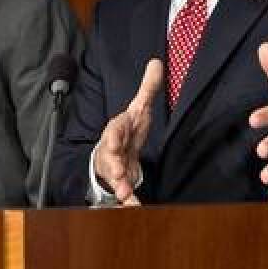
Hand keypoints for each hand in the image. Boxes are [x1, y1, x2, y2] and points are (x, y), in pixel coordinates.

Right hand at [92, 58, 162, 204]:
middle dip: (113, 164)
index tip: (116, 140)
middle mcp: (111, 150)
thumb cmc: (127, 130)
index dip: (115, 135)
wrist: (111, 154)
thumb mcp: (138, 108)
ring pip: (113, 177)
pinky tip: (135, 207)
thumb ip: (148, 88)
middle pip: (110, 156)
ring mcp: (113, 167)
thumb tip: (157, 61)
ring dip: (120, 185)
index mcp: (117, 130)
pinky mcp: (120, 182)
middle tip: (118, 172)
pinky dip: (128, 202)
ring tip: (126, 195)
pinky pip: (122, 193)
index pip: (115, 130)